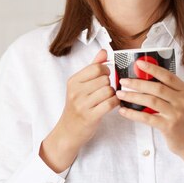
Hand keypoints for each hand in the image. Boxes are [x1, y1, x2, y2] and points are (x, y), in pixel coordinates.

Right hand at [40, 49, 119, 172]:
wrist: (68, 131)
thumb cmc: (77, 106)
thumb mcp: (80, 85)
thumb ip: (93, 67)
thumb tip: (104, 51)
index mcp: (73, 81)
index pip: (96, 67)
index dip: (106, 71)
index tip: (105, 77)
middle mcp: (76, 91)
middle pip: (104, 79)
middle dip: (109, 84)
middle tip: (105, 91)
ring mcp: (82, 104)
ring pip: (108, 90)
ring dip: (112, 94)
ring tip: (107, 98)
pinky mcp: (90, 116)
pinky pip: (110, 103)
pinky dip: (115, 103)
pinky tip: (111, 105)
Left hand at [116, 60, 183, 164]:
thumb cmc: (179, 117)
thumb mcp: (178, 100)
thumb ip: (166, 89)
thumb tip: (142, 76)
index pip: (167, 76)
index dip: (153, 68)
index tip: (138, 63)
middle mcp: (182, 101)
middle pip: (157, 88)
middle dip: (138, 83)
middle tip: (123, 81)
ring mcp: (176, 114)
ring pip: (151, 101)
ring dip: (133, 96)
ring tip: (120, 94)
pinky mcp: (169, 126)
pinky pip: (147, 117)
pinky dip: (133, 113)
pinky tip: (123, 110)